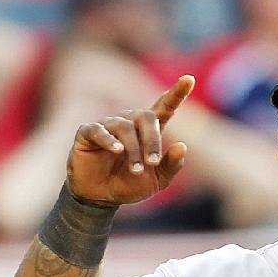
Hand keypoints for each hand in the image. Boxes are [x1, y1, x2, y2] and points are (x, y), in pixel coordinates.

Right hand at [66, 75, 194, 205]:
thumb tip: (183, 146)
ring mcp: (108, 125)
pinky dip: (108, 140)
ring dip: (133, 150)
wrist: (102, 197)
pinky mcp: (87, 133)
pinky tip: (116, 150)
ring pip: (125, 127)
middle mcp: (129, 122)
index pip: (164, 107)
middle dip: (152, 140)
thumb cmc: (130, 184)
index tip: (189, 79)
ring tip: (136, 170)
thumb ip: (171, 165)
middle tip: (153, 163)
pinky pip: (98, 130)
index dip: (176, 93)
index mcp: (148, 131)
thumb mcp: (157, 180)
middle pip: (145, 116)